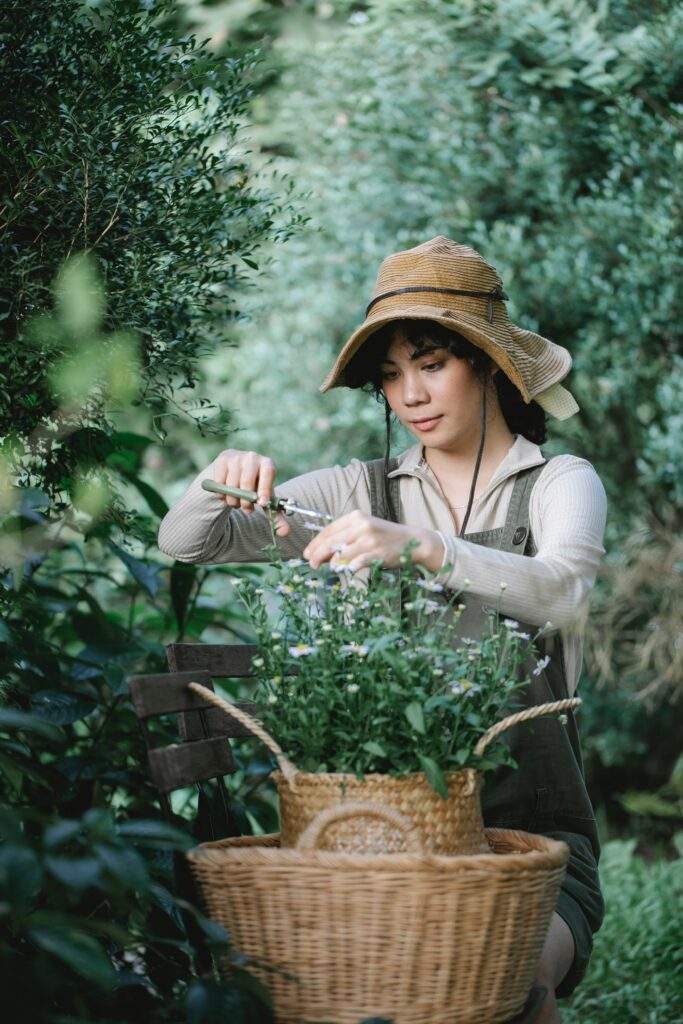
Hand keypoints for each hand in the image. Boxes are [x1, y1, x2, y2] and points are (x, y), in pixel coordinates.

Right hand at [211, 448, 290, 536]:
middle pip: (247, 481)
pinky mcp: (222, 459)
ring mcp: (236, 457)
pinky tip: (226, 494)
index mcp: (267, 464)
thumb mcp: (265, 499)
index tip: (262, 504)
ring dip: (233, 499)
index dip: (265, 489)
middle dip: (246, 500)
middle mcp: (252, 457)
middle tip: (246, 509)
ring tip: (236, 502)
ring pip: (231, 484)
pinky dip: (222, 494)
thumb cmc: (255, 487)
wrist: (236, 471)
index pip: (268, 473)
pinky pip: (220, 482)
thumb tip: (285, 532)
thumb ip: (275, 514)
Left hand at [302, 509, 443, 571]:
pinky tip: (346, 570)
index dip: (315, 543)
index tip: (307, 553)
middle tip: (311, 564)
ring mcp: (369, 540)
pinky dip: (348, 567)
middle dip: (317, 554)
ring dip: (331, 563)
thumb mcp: (364, 530)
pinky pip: (356, 563)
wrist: (413, 541)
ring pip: (340, 553)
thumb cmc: (385, 537)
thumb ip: (345, 538)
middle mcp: (361, 526)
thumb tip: (321, 553)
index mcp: (356, 517)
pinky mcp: (376, 553)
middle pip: (331, 541)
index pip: (329, 530)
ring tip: (329, 568)